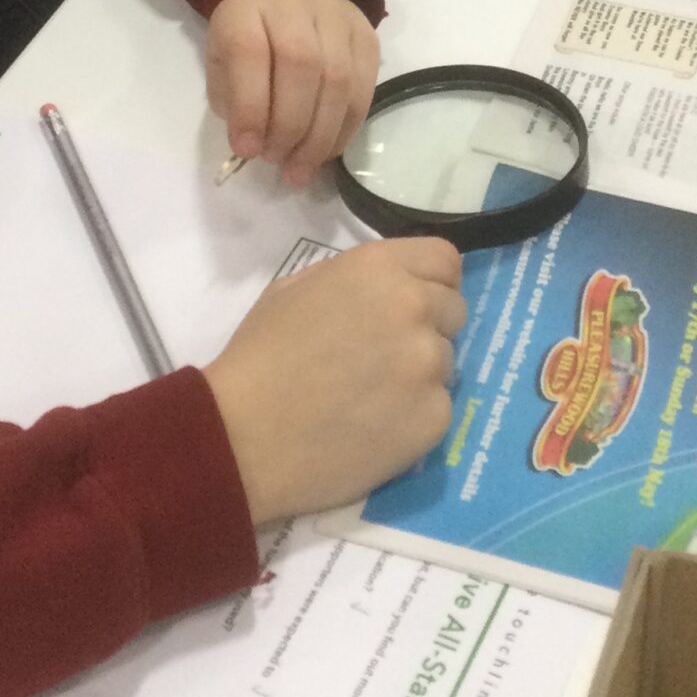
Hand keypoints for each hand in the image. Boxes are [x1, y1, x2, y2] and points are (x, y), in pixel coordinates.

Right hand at [204, 237, 464, 520]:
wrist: (243, 437)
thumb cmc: (259, 357)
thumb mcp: (296, 288)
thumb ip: (355, 278)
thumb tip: (388, 288)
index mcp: (379, 268)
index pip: (444, 260)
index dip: (432, 281)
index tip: (414, 303)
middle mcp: (414, 307)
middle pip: (453, 310)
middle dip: (427, 327)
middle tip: (384, 356)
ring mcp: (428, 365)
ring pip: (446, 362)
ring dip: (419, 373)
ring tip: (370, 396)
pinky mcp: (434, 418)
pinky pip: (440, 408)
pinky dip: (415, 416)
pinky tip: (374, 426)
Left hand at [205, 0, 379, 186]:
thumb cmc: (249, 37)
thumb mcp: (221, 60)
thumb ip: (231, 98)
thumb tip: (253, 143)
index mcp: (247, 9)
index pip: (250, 51)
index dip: (250, 106)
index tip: (247, 149)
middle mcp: (296, 6)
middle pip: (302, 66)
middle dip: (289, 127)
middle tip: (276, 161)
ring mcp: (339, 19)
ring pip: (338, 81)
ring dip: (319, 137)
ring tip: (300, 168)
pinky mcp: (368, 39)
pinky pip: (363, 91)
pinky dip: (344, 130)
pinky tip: (325, 151)